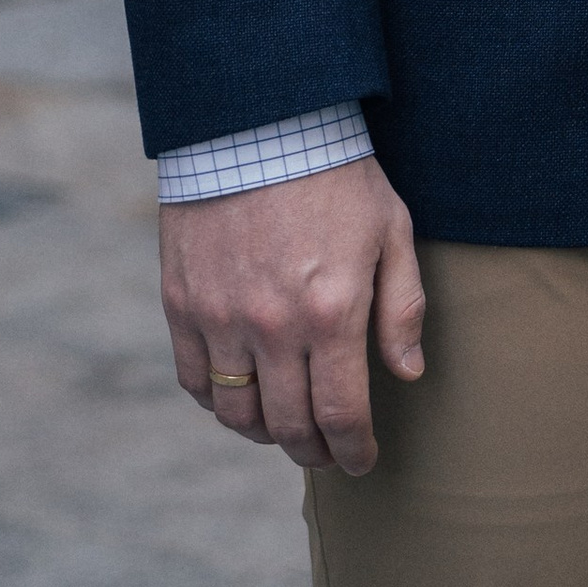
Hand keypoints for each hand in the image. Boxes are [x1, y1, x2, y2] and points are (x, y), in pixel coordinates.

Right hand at [160, 154, 424, 477]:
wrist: (258, 126)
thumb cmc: (337, 176)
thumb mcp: (392, 230)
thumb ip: (401, 307)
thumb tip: (406, 374)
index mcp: (332, 312)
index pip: (341, 415)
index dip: (354, 450)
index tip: (362, 461)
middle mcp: (273, 326)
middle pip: (288, 426)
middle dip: (314, 450)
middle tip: (328, 452)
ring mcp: (220, 318)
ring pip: (237, 413)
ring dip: (264, 433)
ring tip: (286, 428)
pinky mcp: (181, 304)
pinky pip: (194, 380)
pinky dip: (217, 401)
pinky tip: (240, 396)